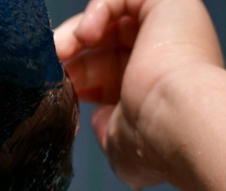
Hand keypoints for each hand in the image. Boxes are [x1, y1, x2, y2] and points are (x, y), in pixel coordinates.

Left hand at [55, 0, 224, 188]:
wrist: (176, 121)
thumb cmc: (151, 140)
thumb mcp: (118, 141)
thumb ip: (107, 127)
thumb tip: (100, 120)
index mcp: (152, 90)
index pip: (106, 74)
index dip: (77, 79)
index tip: (56, 93)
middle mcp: (163, 58)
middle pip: (103, 46)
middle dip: (71, 57)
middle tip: (49, 71)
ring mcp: (168, 29)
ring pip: (111, 19)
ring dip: (76, 33)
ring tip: (61, 52)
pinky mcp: (170, 5)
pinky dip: (97, 10)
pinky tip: (85, 36)